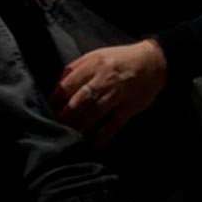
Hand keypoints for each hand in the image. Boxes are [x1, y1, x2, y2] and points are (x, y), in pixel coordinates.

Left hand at [50, 39, 167, 149]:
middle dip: (65, 115)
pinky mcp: (129, 107)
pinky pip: (114, 124)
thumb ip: (76, 68)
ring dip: (80, 126)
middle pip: (79, 100)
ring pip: (94, 113)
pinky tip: (94, 145)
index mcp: (93, 65)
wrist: (153, 61)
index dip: (56, 98)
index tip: (48, 108)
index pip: (68, 84)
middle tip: (54, 125)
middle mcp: (104, 79)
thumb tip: (57, 84)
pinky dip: (103, 136)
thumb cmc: (120, 59)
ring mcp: (117, 94)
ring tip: (69, 136)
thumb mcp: (96, 55)